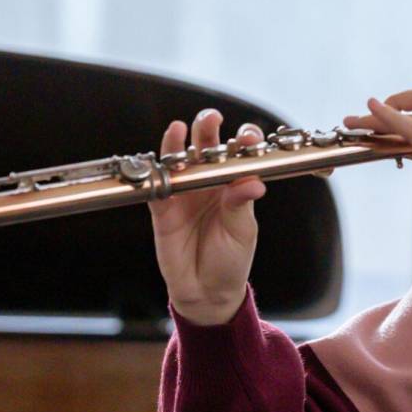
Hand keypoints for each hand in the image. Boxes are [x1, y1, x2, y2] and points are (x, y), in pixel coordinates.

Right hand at [149, 109, 267, 325]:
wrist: (205, 292)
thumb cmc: (230, 261)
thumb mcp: (241, 232)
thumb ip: (240, 205)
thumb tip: (252, 183)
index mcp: (234, 185)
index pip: (239, 155)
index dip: (243, 141)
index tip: (248, 138)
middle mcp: (209, 183)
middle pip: (208, 146)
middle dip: (209, 128)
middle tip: (214, 119)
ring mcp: (185, 192)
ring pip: (182, 158)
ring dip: (183, 140)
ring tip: (185, 128)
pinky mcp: (163, 206)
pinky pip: (159, 182)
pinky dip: (160, 166)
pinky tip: (165, 149)